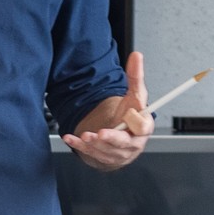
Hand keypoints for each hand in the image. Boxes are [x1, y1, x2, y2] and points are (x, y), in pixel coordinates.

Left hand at [65, 50, 153, 171]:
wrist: (119, 134)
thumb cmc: (128, 116)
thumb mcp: (134, 95)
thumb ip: (135, 76)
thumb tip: (136, 56)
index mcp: (143, 128)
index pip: (143, 127)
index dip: (137, 123)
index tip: (129, 115)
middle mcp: (132, 143)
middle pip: (124, 143)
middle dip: (112, 138)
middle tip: (101, 133)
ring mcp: (118, 153)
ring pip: (106, 151)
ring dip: (94, 143)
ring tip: (85, 135)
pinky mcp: (103, 158)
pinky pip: (90, 154)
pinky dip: (79, 146)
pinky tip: (70, 138)